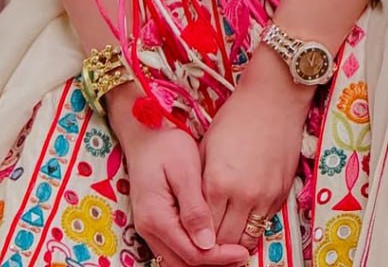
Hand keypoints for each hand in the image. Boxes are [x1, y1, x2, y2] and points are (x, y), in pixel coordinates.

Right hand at [107, 85, 248, 266]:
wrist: (143, 133)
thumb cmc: (165, 145)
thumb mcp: (184, 169)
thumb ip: (194, 207)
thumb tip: (207, 243)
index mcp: (157, 218)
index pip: (192, 254)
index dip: (220, 258)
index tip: (243, 253)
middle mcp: (149, 230)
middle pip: (184, 265)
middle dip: (214, 265)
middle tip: (241, 257)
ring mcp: (149, 229)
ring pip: (177, 262)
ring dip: (203, 262)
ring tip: (230, 254)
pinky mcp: (154, 225)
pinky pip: (174, 251)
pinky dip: (193, 255)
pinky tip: (212, 244)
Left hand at [198, 54, 313, 251]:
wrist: (273, 99)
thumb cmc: (235, 117)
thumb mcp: (207, 146)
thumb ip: (199, 181)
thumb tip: (194, 208)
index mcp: (217, 181)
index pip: (204, 228)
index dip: (197, 235)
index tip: (193, 235)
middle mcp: (242, 195)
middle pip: (225, 241)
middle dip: (214, 244)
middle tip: (207, 241)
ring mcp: (265, 196)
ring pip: (247, 239)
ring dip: (235, 240)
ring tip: (225, 234)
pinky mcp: (281, 194)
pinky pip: (265, 225)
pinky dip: (253, 227)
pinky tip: (244, 219)